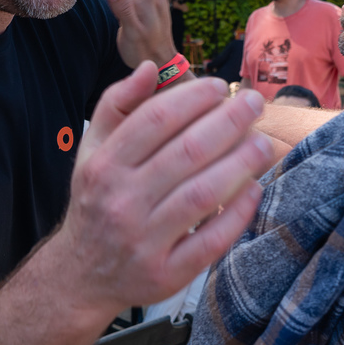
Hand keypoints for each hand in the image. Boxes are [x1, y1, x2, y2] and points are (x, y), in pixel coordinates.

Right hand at [49, 62, 272, 312]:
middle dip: (228, 122)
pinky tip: (254, 188)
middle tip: (254, 104)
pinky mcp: (166, 273)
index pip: (155, 120)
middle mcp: (122, 201)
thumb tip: (151, 68)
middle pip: (186, 152)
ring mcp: (144, 241)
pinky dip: (237, 213)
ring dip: (241, 164)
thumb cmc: (97, 202)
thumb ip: (116, 106)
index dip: (193, 98)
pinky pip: (211, 240)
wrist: (81, 276)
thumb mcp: (92, 151)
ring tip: (262, 142)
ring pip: (203, 194)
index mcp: (104, 167)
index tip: (220, 87)